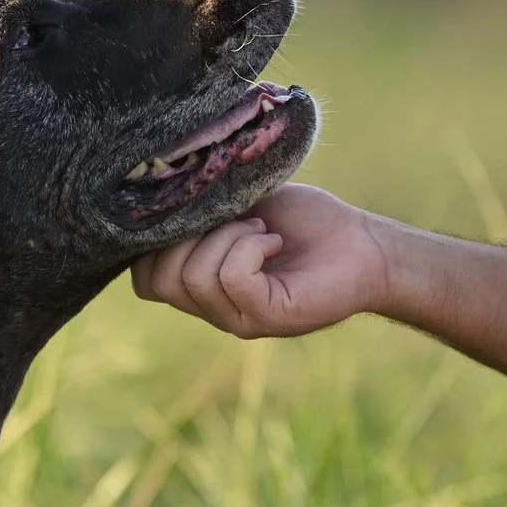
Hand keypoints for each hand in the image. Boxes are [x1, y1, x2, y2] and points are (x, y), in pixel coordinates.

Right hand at [129, 184, 390, 339]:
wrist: (362, 243)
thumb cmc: (305, 221)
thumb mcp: (238, 205)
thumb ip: (199, 207)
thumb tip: (156, 188)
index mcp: (201, 285)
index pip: (143, 281)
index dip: (153, 243)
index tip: (196, 212)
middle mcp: (213, 309)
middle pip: (157, 282)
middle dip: (187, 236)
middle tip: (235, 219)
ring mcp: (239, 318)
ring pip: (193, 278)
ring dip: (225, 237)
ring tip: (261, 230)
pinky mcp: (270, 317)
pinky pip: (232, 279)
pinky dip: (248, 248)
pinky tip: (274, 241)